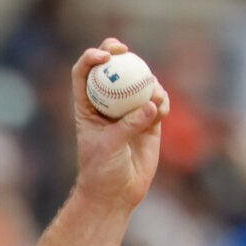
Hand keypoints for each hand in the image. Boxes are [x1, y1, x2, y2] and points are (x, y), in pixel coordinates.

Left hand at [70, 39, 169, 213]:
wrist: (117, 193)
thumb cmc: (102, 171)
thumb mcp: (109, 147)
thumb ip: (128, 125)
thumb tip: (150, 105)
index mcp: (88, 106)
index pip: (83, 74)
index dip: (91, 58)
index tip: (104, 56)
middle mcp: (108, 103)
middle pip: (112, 68)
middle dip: (118, 52)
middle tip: (126, 51)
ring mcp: (129, 110)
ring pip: (139, 82)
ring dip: (147, 82)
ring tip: (154, 98)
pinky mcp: (149, 120)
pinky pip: (158, 102)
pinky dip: (161, 101)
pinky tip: (162, 110)